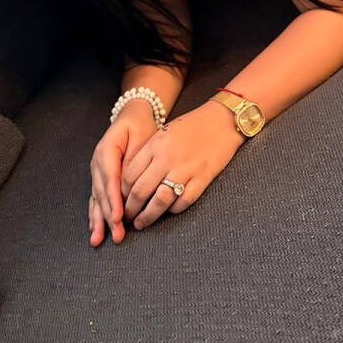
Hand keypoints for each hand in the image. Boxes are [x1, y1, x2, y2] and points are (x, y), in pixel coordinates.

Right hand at [88, 101, 157, 246]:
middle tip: (117, 234)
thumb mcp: (141, 135)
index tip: (118, 217)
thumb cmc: (139, 125)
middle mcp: (97, 162)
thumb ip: (135, 159)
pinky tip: (95, 230)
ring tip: (99, 239)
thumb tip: (131, 183)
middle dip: (108, 216)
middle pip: (102, 192)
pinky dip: (96, 214)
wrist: (132, 115)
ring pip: (96, 198)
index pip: (110, 178)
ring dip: (99, 220)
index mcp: (106, 150)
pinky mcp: (100, 177)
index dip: (113, 199)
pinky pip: (97, 198)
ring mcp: (96, 170)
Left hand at [120, 102, 243, 231]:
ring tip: (141, 223)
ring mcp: (186, 169)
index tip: (120, 200)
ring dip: (147, 216)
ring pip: (159, 201)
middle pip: (140, 191)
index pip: (129, 175)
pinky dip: (173, 210)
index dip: (121, 192)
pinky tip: (168, 212)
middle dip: (129, 209)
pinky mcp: (203, 178)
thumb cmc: (193, 125)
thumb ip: (149, 152)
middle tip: (126, 218)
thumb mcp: (165, 132)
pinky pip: (183, 201)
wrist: (222, 119)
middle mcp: (167, 158)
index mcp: (155, 145)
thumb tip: (132, 179)